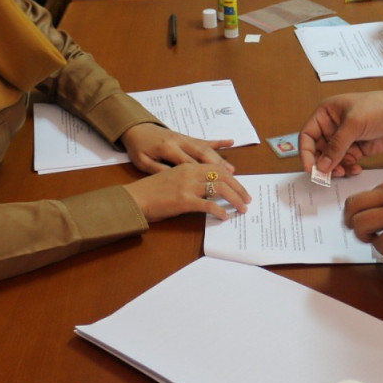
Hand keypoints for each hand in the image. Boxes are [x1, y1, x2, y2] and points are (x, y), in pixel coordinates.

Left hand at [120, 123, 233, 173]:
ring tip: (233, 172)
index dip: (201, 176)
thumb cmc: (138, 148)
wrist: (136, 128)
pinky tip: (231, 142)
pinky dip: (218, 142)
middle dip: (219, 170)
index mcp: (168, 148)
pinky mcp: (188, 137)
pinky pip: (205, 140)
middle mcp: (180, 142)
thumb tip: (177, 180)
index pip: (189, 164)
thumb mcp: (143, 162)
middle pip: (203, 157)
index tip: (214, 190)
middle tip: (230, 181)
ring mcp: (186, 138)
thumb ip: (159, 169)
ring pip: (207, 149)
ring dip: (220, 160)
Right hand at [124, 162, 251, 221]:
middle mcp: (190, 172)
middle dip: (239, 188)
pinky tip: (224, 216)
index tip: (241, 187)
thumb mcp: (173, 177)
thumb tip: (209, 191)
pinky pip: (208, 205)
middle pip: (223, 176)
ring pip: (220, 188)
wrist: (134, 198)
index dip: (233, 177)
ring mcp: (187, 186)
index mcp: (188, 166)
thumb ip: (190, 179)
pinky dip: (220, 211)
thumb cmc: (151, 191)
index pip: (217, 168)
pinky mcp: (184, 200)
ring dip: (235, 199)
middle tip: (247, 199)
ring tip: (242, 209)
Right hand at [298, 88, 382, 176]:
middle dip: (323, 164)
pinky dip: (348, 168)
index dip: (306, 153)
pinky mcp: (355, 149)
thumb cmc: (379, 108)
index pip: (307, 135)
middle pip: (318, 150)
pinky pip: (345, 163)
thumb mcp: (354, 124)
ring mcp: (344, 139)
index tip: (311, 168)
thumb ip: (336, 146)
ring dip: (336, 168)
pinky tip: (356, 169)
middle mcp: (332, 126)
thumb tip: (321, 166)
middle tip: (328, 176)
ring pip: (331, 160)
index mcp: (326, 113)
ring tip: (345, 172)